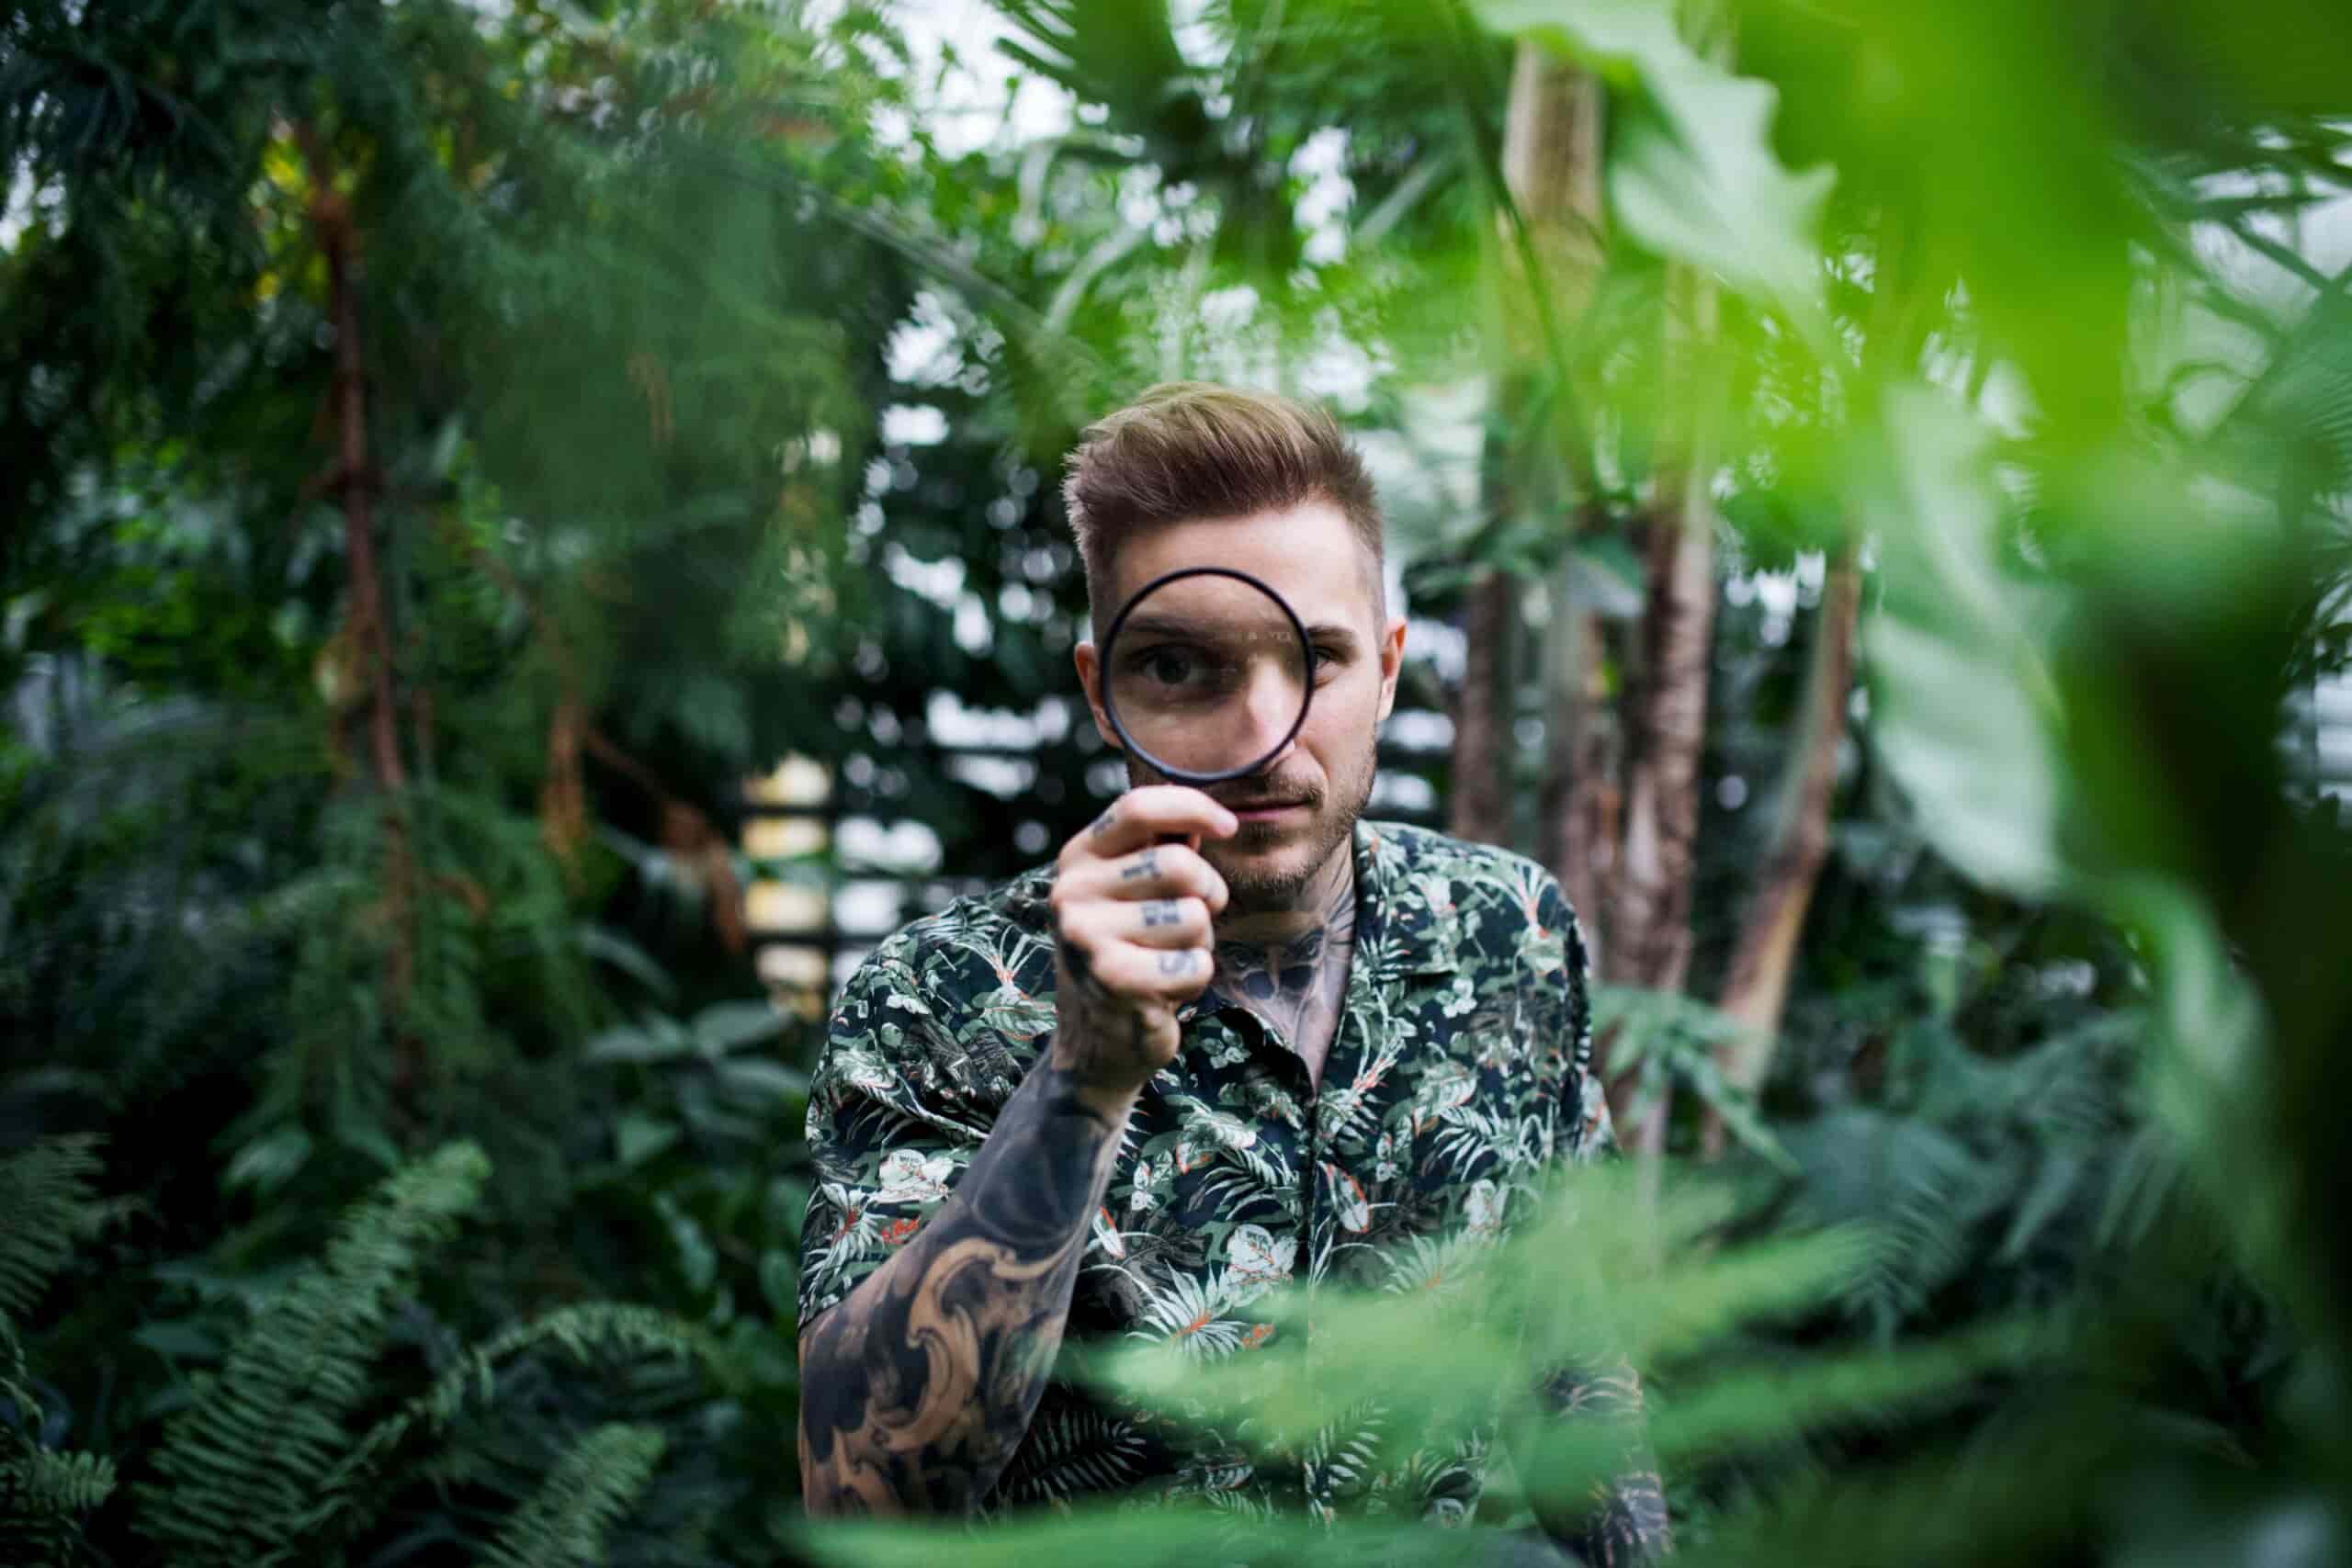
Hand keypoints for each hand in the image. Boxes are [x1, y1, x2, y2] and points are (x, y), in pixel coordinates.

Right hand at [1047, 786, 1235, 1106]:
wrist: (1096, 1042)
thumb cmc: (1130, 952)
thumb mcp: (1132, 892)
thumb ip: (1161, 849)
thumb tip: (1211, 815)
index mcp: (1078, 859)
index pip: (1139, 807)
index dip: (1194, 807)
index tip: (1228, 828)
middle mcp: (1071, 892)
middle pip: (1180, 864)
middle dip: (1208, 894)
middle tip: (1193, 921)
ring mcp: (1086, 937)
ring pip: (1192, 917)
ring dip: (1199, 942)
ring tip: (1169, 958)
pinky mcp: (1113, 980)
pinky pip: (1195, 963)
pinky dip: (1195, 978)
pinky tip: (1166, 989)